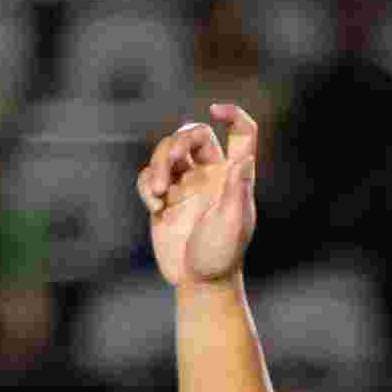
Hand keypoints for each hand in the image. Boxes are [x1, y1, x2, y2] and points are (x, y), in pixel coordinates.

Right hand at [140, 105, 261, 286]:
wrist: (199, 282)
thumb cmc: (222, 255)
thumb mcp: (233, 224)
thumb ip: (238, 191)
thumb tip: (244, 160)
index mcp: (234, 175)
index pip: (241, 134)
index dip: (233, 114)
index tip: (215, 109)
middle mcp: (210, 174)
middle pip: (193, 134)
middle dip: (176, 141)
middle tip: (171, 162)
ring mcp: (185, 185)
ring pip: (166, 152)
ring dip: (158, 165)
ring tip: (159, 194)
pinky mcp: (164, 198)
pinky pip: (148, 175)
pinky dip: (147, 187)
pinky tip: (156, 209)